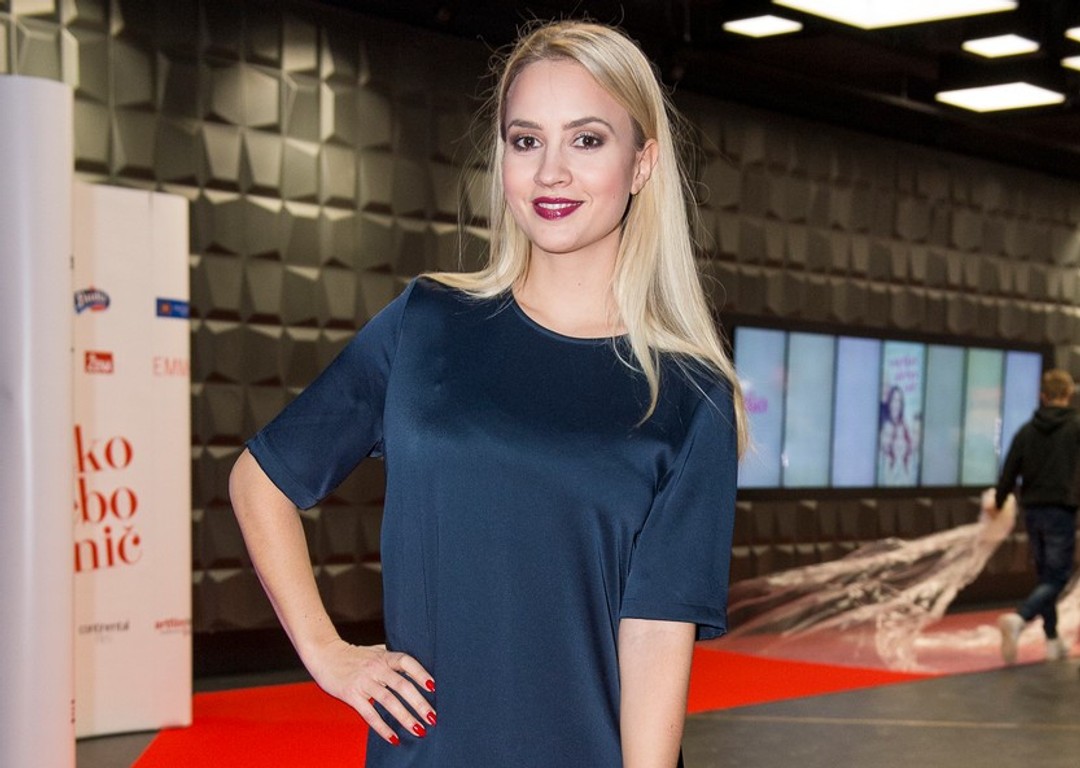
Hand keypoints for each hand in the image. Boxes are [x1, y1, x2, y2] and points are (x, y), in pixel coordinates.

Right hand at [306, 638, 435, 745]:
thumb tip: (415, 668)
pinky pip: (369, 713)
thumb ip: (392, 659)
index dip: (421, 673)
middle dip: (419, 703)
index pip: (407, 662)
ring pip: (388, 701)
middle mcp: (376, 668)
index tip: (434, 687)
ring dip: (405, 717)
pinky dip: (382, 727)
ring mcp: (364, 681)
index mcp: (384, 656)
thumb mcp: (375, 652)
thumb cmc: (353, 655)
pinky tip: (394, 738)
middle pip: (402, 685)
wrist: (325, 654)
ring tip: (418, 729)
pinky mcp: (351, 694)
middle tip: (433, 717)